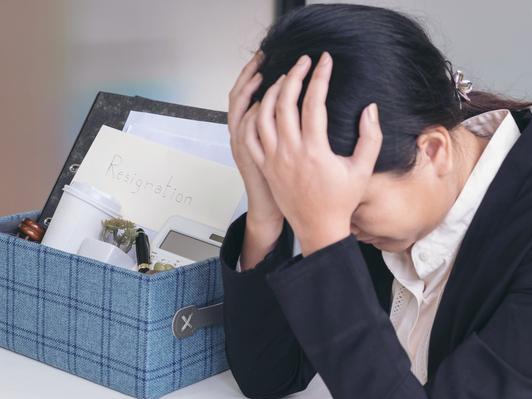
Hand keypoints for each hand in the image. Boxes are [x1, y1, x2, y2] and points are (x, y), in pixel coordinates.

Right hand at [228, 50, 283, 226]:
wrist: (278, 211)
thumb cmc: (283, 184)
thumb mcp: (277, 152)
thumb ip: (280, 126)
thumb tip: (292, 101)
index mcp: (253, 133)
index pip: (247, 95)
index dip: (252, 75)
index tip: (265, 58)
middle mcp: (245, 136)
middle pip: (239, 95)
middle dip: (249, 73)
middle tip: (262, 55)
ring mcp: (245, 146)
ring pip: (238, 109)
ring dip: (249, 88)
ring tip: (262, 71)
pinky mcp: (249, 157)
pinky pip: (245, 130)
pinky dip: (250, 113)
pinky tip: (262, 100)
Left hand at [249, 52, 382, 255]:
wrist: (318, 228)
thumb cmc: (341, 201)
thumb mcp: (363, 169)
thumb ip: (371, 137)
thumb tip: (370, 109)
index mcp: (315, 151)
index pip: (313, 102)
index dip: (319, 77)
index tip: (324, 61)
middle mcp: (290, 153)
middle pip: (284, 102)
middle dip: (294, 75)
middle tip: (303, 61)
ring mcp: (273, 160)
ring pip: (263, 116)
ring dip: (272, 92)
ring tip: (284, 79)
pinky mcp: (264, 166)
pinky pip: (251, 136)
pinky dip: (254, 116)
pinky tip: (264, 105)